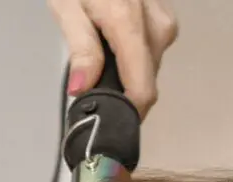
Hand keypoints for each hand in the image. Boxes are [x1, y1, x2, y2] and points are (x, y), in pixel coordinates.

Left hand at [48, 0, 178, 121]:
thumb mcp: (67, 4)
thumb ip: (80, 48)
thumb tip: (83, 89)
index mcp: (129, 24)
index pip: (142, 91)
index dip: (127, 113)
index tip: (109, 119)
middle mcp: (156, 26)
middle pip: (145, 81)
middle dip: (121, 88)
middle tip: (92, 79)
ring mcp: (164, 21)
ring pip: (149, 68)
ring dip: (127, 70)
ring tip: (101, 49)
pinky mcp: (165, 18)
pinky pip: (152, 50)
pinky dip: (133, 53)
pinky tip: (115, 37)